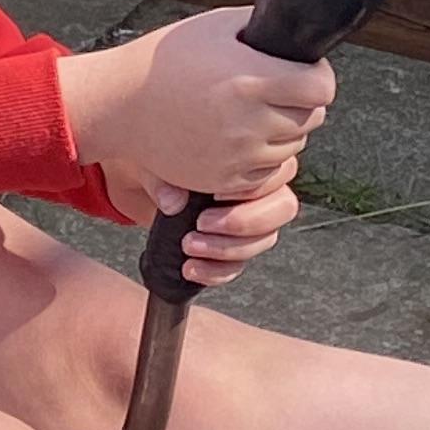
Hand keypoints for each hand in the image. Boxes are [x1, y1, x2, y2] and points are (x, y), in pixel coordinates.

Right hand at [61, 8, 334, 202]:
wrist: (121, 103)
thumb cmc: (168, 58)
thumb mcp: (217, 27)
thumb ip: (264, 29)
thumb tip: (300, 33)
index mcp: (251, 79)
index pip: (322, 88)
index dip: (317, 76)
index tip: (303, 71)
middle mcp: (249, 121)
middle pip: (312, 118)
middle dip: (301, 103)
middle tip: (274, 90)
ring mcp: (238, 155)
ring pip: (293, 148)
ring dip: (282, 131)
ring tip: (250, 112)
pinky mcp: (225, 179)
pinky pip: (267, 173)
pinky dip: (261, 157)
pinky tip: (239, 135)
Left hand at [101, 161, 303, 282]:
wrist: (146, 183)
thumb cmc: (162, 161)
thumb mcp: (156, 161)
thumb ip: (163, 179)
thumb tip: (173, 202)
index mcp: (254, 156)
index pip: (281, 170)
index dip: (254, 187)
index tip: (215, 194)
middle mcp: (263, 188)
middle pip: (283, 208)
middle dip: (243, 222)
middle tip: (201, 223)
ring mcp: (253, 220)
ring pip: (264, 240)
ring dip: (226, 249)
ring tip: (188, 246)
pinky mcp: (235, 247)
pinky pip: (239, 266)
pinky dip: (216, 272)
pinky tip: (190, 268)